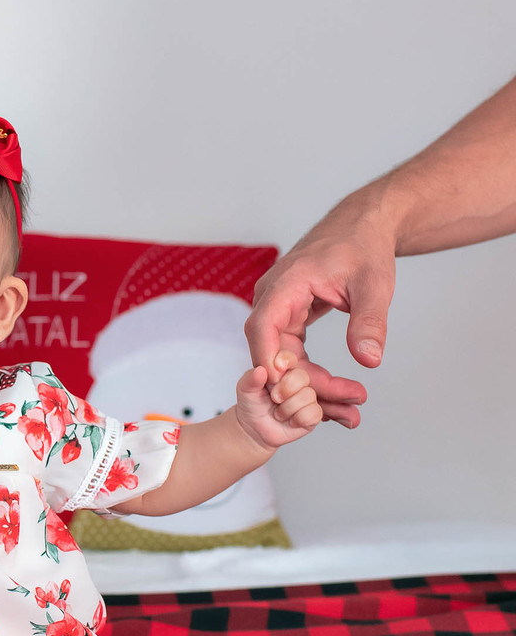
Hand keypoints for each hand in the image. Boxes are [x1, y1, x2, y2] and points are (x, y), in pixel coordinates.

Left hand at [234, 351, 322, 450]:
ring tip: (278, 413)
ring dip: (287, 408)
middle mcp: (296, 383)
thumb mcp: (245, 390)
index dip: (286, 360)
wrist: (254, 430)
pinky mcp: (313, 415)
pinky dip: (298, 419)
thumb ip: (250, 379)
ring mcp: (306, 398)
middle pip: (302, 376)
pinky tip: (290, 421)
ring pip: (308, 396)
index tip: (277, 367)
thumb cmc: (252, 406)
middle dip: (285, 389)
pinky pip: (314, 412)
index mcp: (281, 372)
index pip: (289, 358)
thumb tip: (260, 370)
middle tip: (274, 398)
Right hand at [245, 211, 391, 427]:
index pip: (262, 328)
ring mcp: (278, 305)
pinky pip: (289, 348)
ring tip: (342, 403)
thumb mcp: (374, 285)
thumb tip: (369, 361)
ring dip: (305, 380)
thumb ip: (369, 323)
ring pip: (280, 353)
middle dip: (299, 382)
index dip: (270, 363)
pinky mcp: (289, 313)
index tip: (290, 392)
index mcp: (286, 283)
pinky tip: (330, 386)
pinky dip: (307, 369)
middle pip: (271, 349)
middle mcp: (273, 296)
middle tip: (338, 406)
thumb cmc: (365, 248)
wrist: (364, 228)